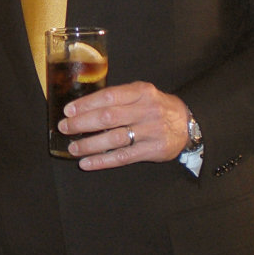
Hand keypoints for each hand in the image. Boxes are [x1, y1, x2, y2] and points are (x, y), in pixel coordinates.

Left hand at [58, 81, 189, 169]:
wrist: (188, 123)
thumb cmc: (156, 106)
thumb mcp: (142, 93)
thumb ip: (119, 97)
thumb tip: (84, 106)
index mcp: (141, 92)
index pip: (109, 97)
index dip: (86, 104)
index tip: (68, 110)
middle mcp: (146, 110)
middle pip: (109, 117)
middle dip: (83, 123)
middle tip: (65, 128)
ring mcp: (150, 131)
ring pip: (114, 139)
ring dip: (90, 144)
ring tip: (73, 148)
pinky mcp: (153, 151)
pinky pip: (123, 157)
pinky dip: (103, 161)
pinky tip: (87, 163)